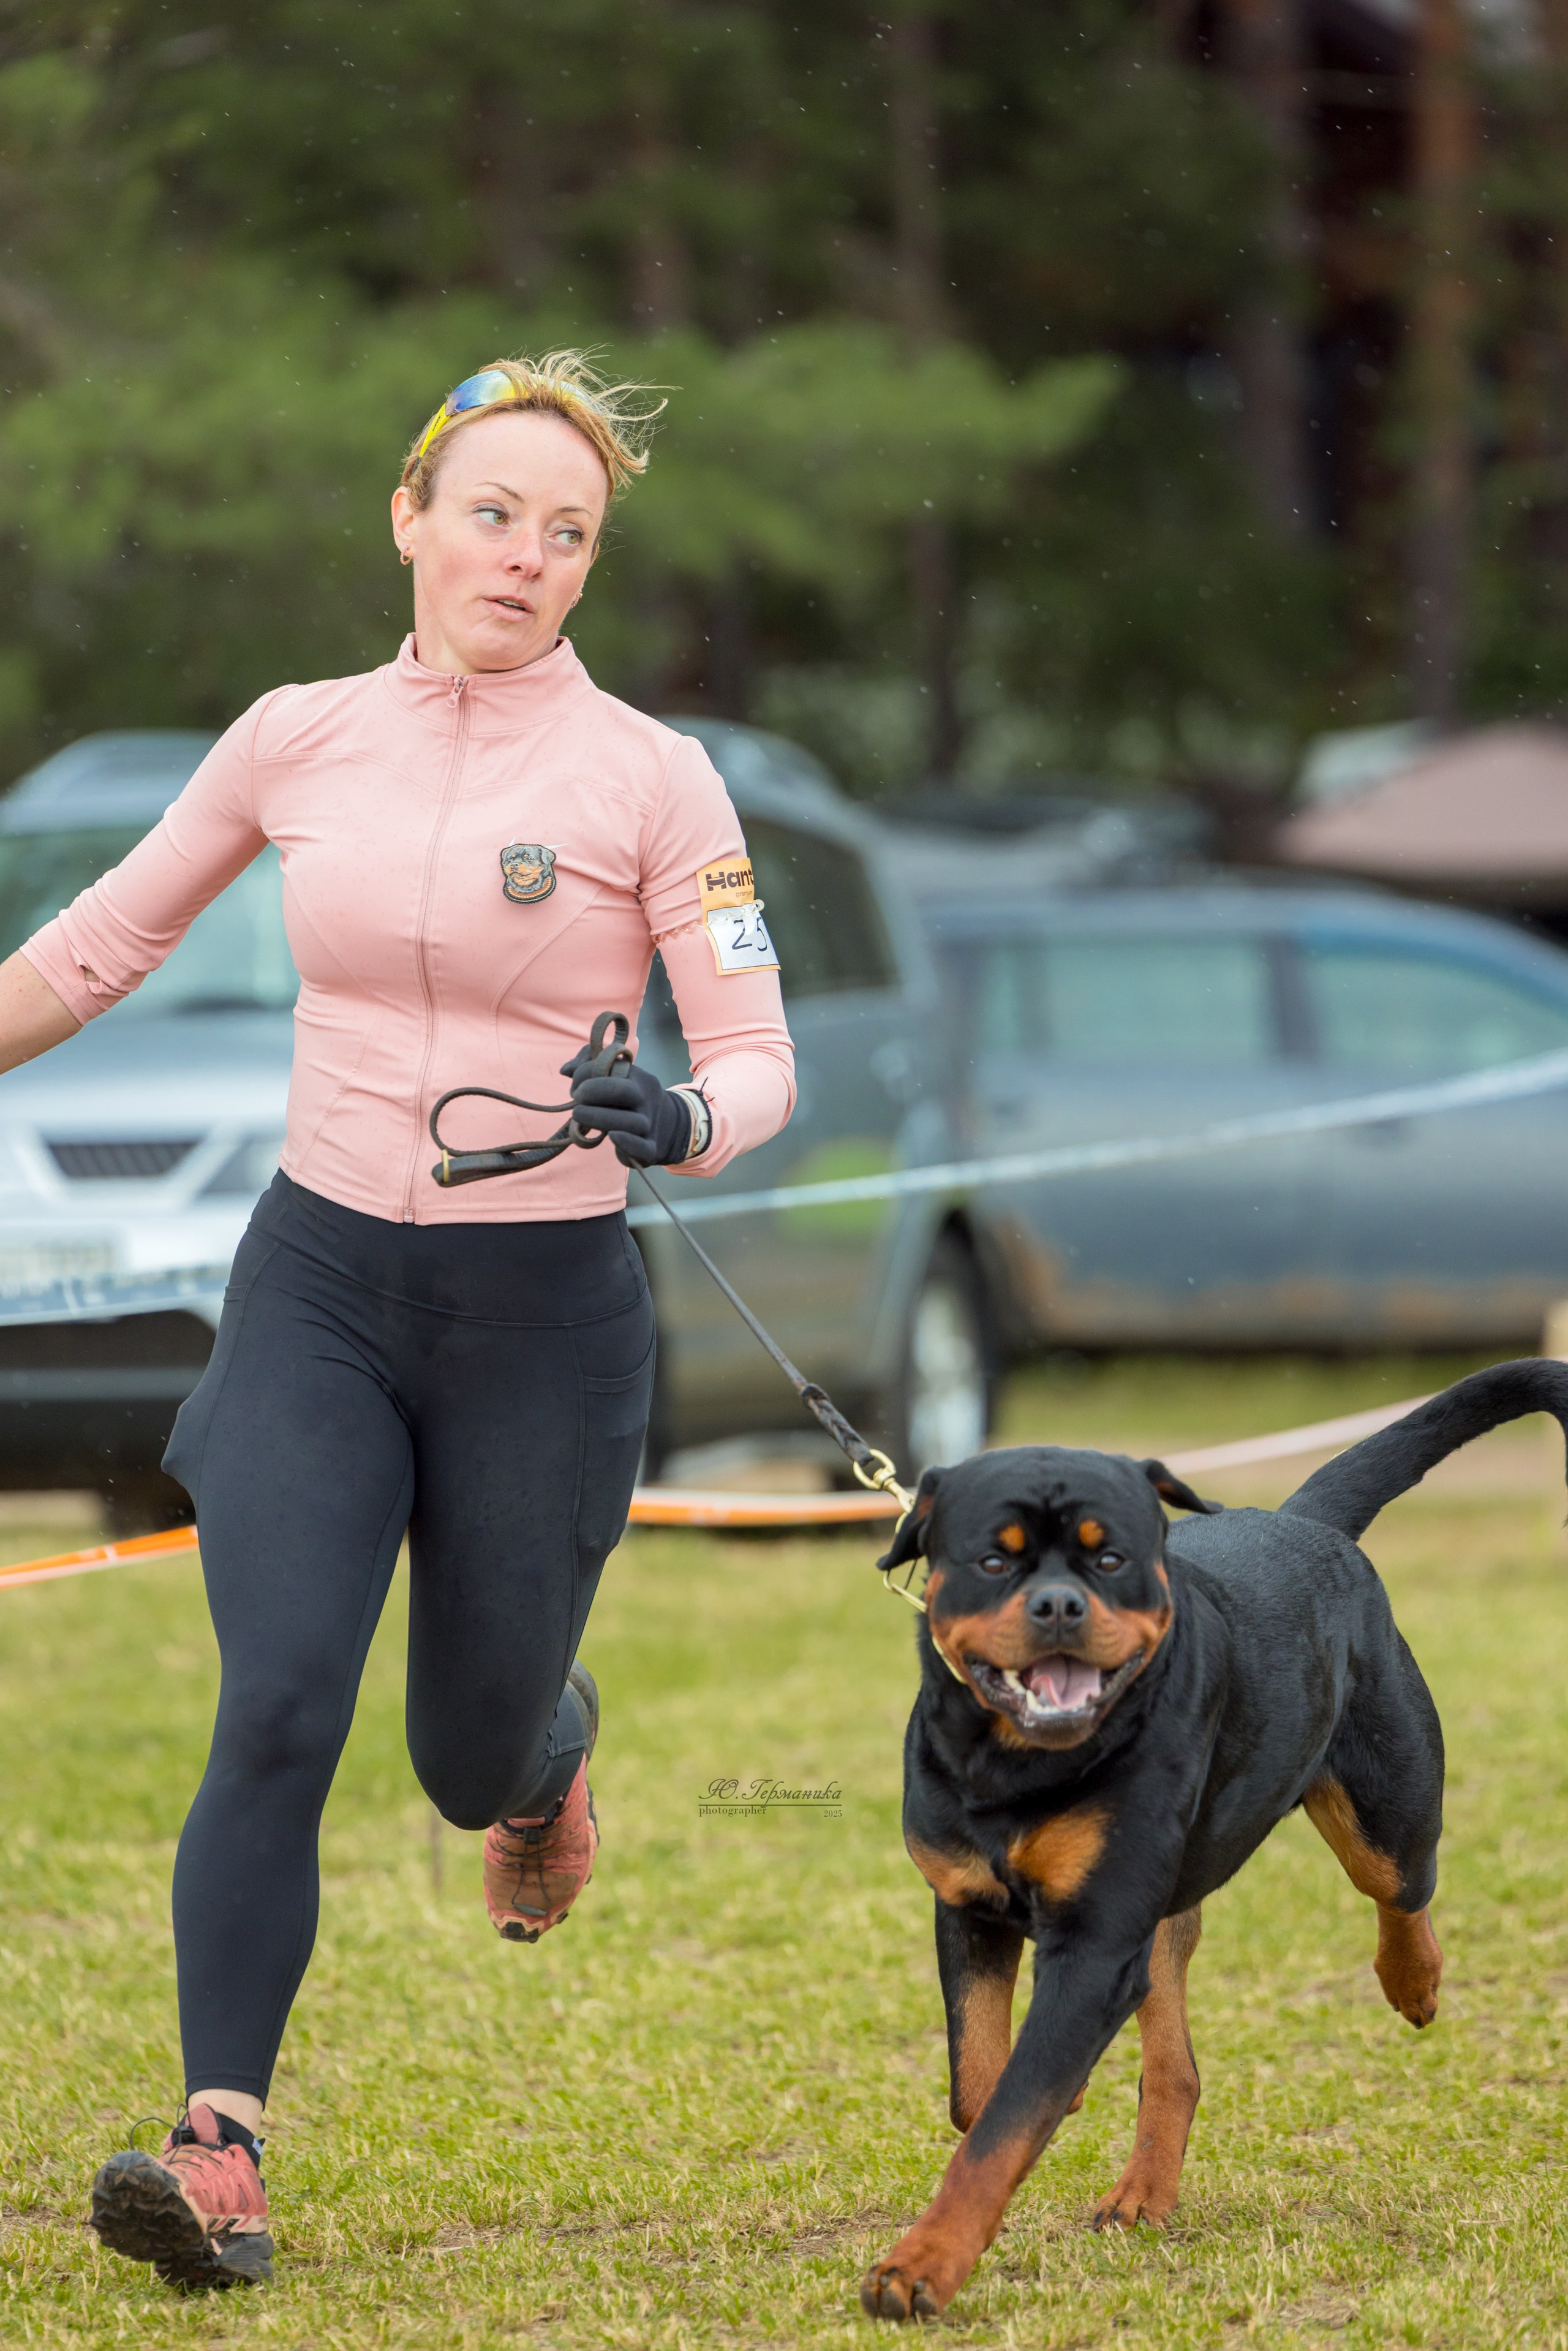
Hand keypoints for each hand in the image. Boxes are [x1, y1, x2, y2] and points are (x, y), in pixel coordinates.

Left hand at [559, 1052, 692, 1166]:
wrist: (669, 1124)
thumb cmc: (630, 1099)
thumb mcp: (616, 1077)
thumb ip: (588, 1065)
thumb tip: (565, 1070)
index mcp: (638, 1078)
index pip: (611, 1068)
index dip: (586, 1073)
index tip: (574, 1086)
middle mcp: (646, 1099)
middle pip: (623, 1091)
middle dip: (594, 1092)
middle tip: (576, 1100)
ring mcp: (649, 1124)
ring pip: (630, 1122)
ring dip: (600, 1119)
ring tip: (579, 1118)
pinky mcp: (650, 1148)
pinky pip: (641, 1147)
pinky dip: (627, 1143)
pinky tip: (612, 1137)